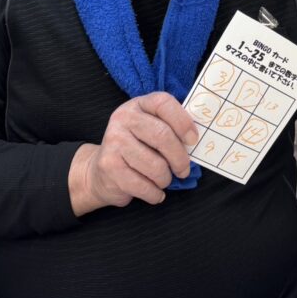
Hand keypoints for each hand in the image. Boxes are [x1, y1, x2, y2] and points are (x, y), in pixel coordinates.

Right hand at [69, 92, 198, 215]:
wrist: (101, 171)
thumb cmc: (137, 148)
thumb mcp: (150, 129)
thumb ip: (170, 127)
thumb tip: (196, 140)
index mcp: (138, 104)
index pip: (164, 103)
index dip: (183, 121)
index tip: (193, 140)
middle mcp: (123, 118)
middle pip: (162, 136)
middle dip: (180, 158)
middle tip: (184, 170)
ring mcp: (114, 141)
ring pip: (155, 165)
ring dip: (165, 179)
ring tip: (163, 179)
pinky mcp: (109, 166)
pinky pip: (143, 185)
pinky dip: (155, 194)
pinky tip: (154, 192)